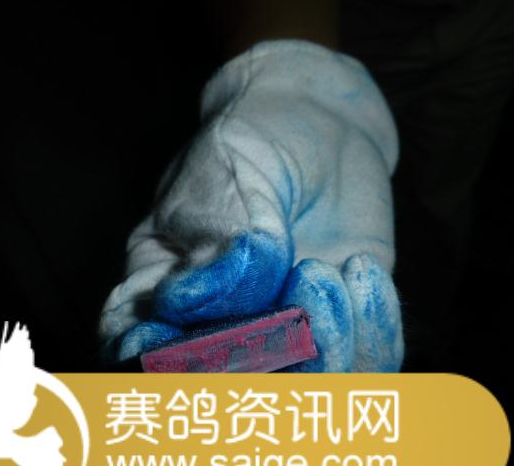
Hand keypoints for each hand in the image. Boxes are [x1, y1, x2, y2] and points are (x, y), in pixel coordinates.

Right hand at [99, 40, 403, 371]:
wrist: (316, 123)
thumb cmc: (248, 143)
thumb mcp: (220, 181)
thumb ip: (216, 243)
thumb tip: (190, 303)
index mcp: (162, 292)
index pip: (141, 350)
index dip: (160, 367)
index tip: (194, 348)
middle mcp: (221, 325)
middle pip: (230, 390)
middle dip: (266, 360)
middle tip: (295, 285)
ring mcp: (283, 330)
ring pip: (306, 389)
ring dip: (327, 346)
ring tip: (325, 270)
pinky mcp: (341, 322)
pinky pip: (366, 362)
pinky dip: (372, 332)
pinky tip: (361, 270)